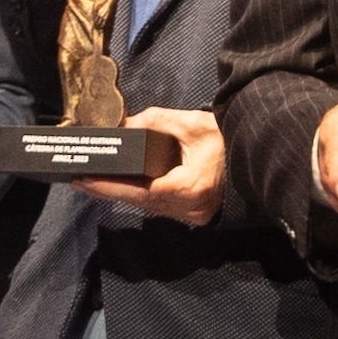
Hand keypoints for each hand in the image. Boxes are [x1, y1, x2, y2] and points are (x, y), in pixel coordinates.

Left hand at [74, 106, 222, 225]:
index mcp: (189, 188)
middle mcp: (188, 208)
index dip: (109, 186)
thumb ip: (157, 123)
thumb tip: (126, 126)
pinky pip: (158, 205)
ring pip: (147, 206)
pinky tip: (122, 185)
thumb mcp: (193, 125)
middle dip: (107, 190)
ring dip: (121, 193)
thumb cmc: (229, 141)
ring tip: (93, 180)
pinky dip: (138, 195)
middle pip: (138, 202)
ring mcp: (191, 215)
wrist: (258, 156)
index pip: (138, 191)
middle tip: (79, 179)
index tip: (84, 179)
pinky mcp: (192, 213)